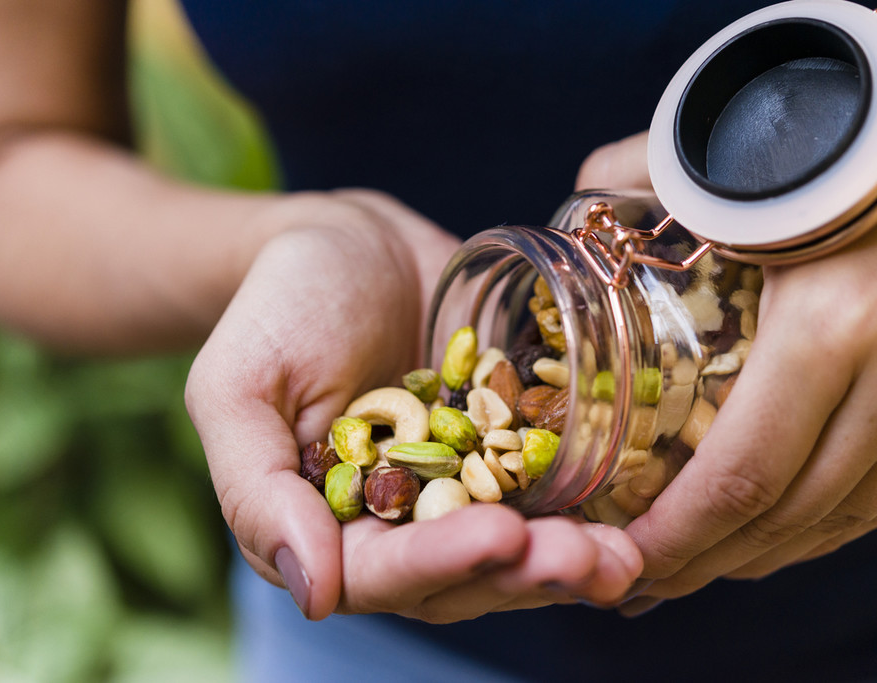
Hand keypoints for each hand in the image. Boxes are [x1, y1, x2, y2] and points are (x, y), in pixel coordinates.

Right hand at [185, 189, 641, 620]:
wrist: (346, 244)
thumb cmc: (276, 309)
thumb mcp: (236, 387)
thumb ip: (255, 492)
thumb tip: (312, 592)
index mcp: (330, 526)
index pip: (382, 574)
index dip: (441, 563)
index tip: (500, 536)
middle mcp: (401, 523)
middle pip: (465, 575)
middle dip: (526, 572)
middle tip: (591, 558)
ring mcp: (464, 487)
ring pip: (519, 544)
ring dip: (572, 556)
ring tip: (625, 552)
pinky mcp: (508, 446)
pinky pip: (552, 484)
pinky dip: (594, 501)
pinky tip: (640, 507)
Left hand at [577, 49, 876, 612]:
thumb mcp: (763, 155)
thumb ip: (657, 171)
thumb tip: (585, 190)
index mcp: (835, 325)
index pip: (740, 476)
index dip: (677, 539)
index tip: (625, 561)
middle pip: (790, 516)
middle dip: (708, 561)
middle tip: (645, 579)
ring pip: (846, 518)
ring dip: (767, 553)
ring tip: (702, 565)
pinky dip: (831, 524)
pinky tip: (786, 529)